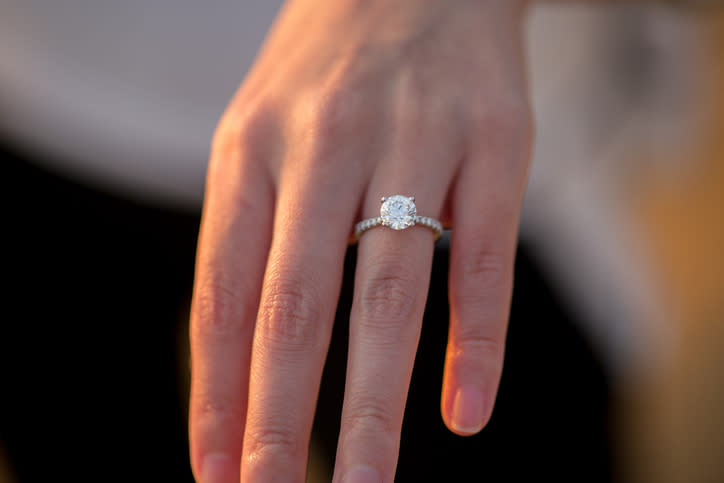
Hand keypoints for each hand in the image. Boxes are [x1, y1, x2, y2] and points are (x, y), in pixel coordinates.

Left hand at [189, 0, 532, 480]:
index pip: (224, 292)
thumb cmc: (327, 77)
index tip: (216, 472)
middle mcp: (327, 147)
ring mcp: (417, 143)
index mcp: (253, 150)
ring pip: (390, 294)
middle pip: (299, 306)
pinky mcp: (496, 145)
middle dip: (283, 419)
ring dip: (373, 403)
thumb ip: (253, 242)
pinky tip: (466, 413)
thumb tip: (237, 363)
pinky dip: (479, 343)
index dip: (216, 390)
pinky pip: (485, 258)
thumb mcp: (261, 139)